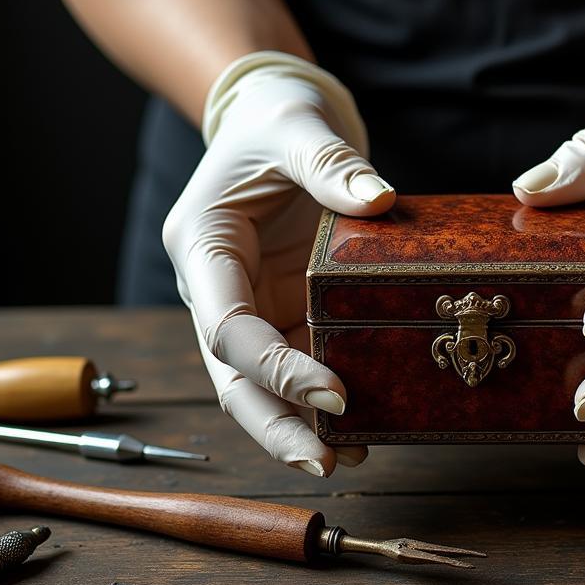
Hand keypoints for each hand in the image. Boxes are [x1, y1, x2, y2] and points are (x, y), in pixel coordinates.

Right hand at [163, 52, 394, 475]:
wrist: (276, 119)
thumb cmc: (275, 121)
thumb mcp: (298, 129)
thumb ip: (331, 164)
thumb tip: (379, 200)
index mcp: (204, 247)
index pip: (226, 326)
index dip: (275, 368)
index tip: (335, 392)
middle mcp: (220, 287)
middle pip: (235, 375)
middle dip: (276, 425)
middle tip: (328, 464)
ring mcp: (254, 303)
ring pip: (265, 382)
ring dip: (303, 421)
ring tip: (360, 453)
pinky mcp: (287, 307)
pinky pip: (302, 358)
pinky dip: (326, 392)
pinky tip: (368, 418)